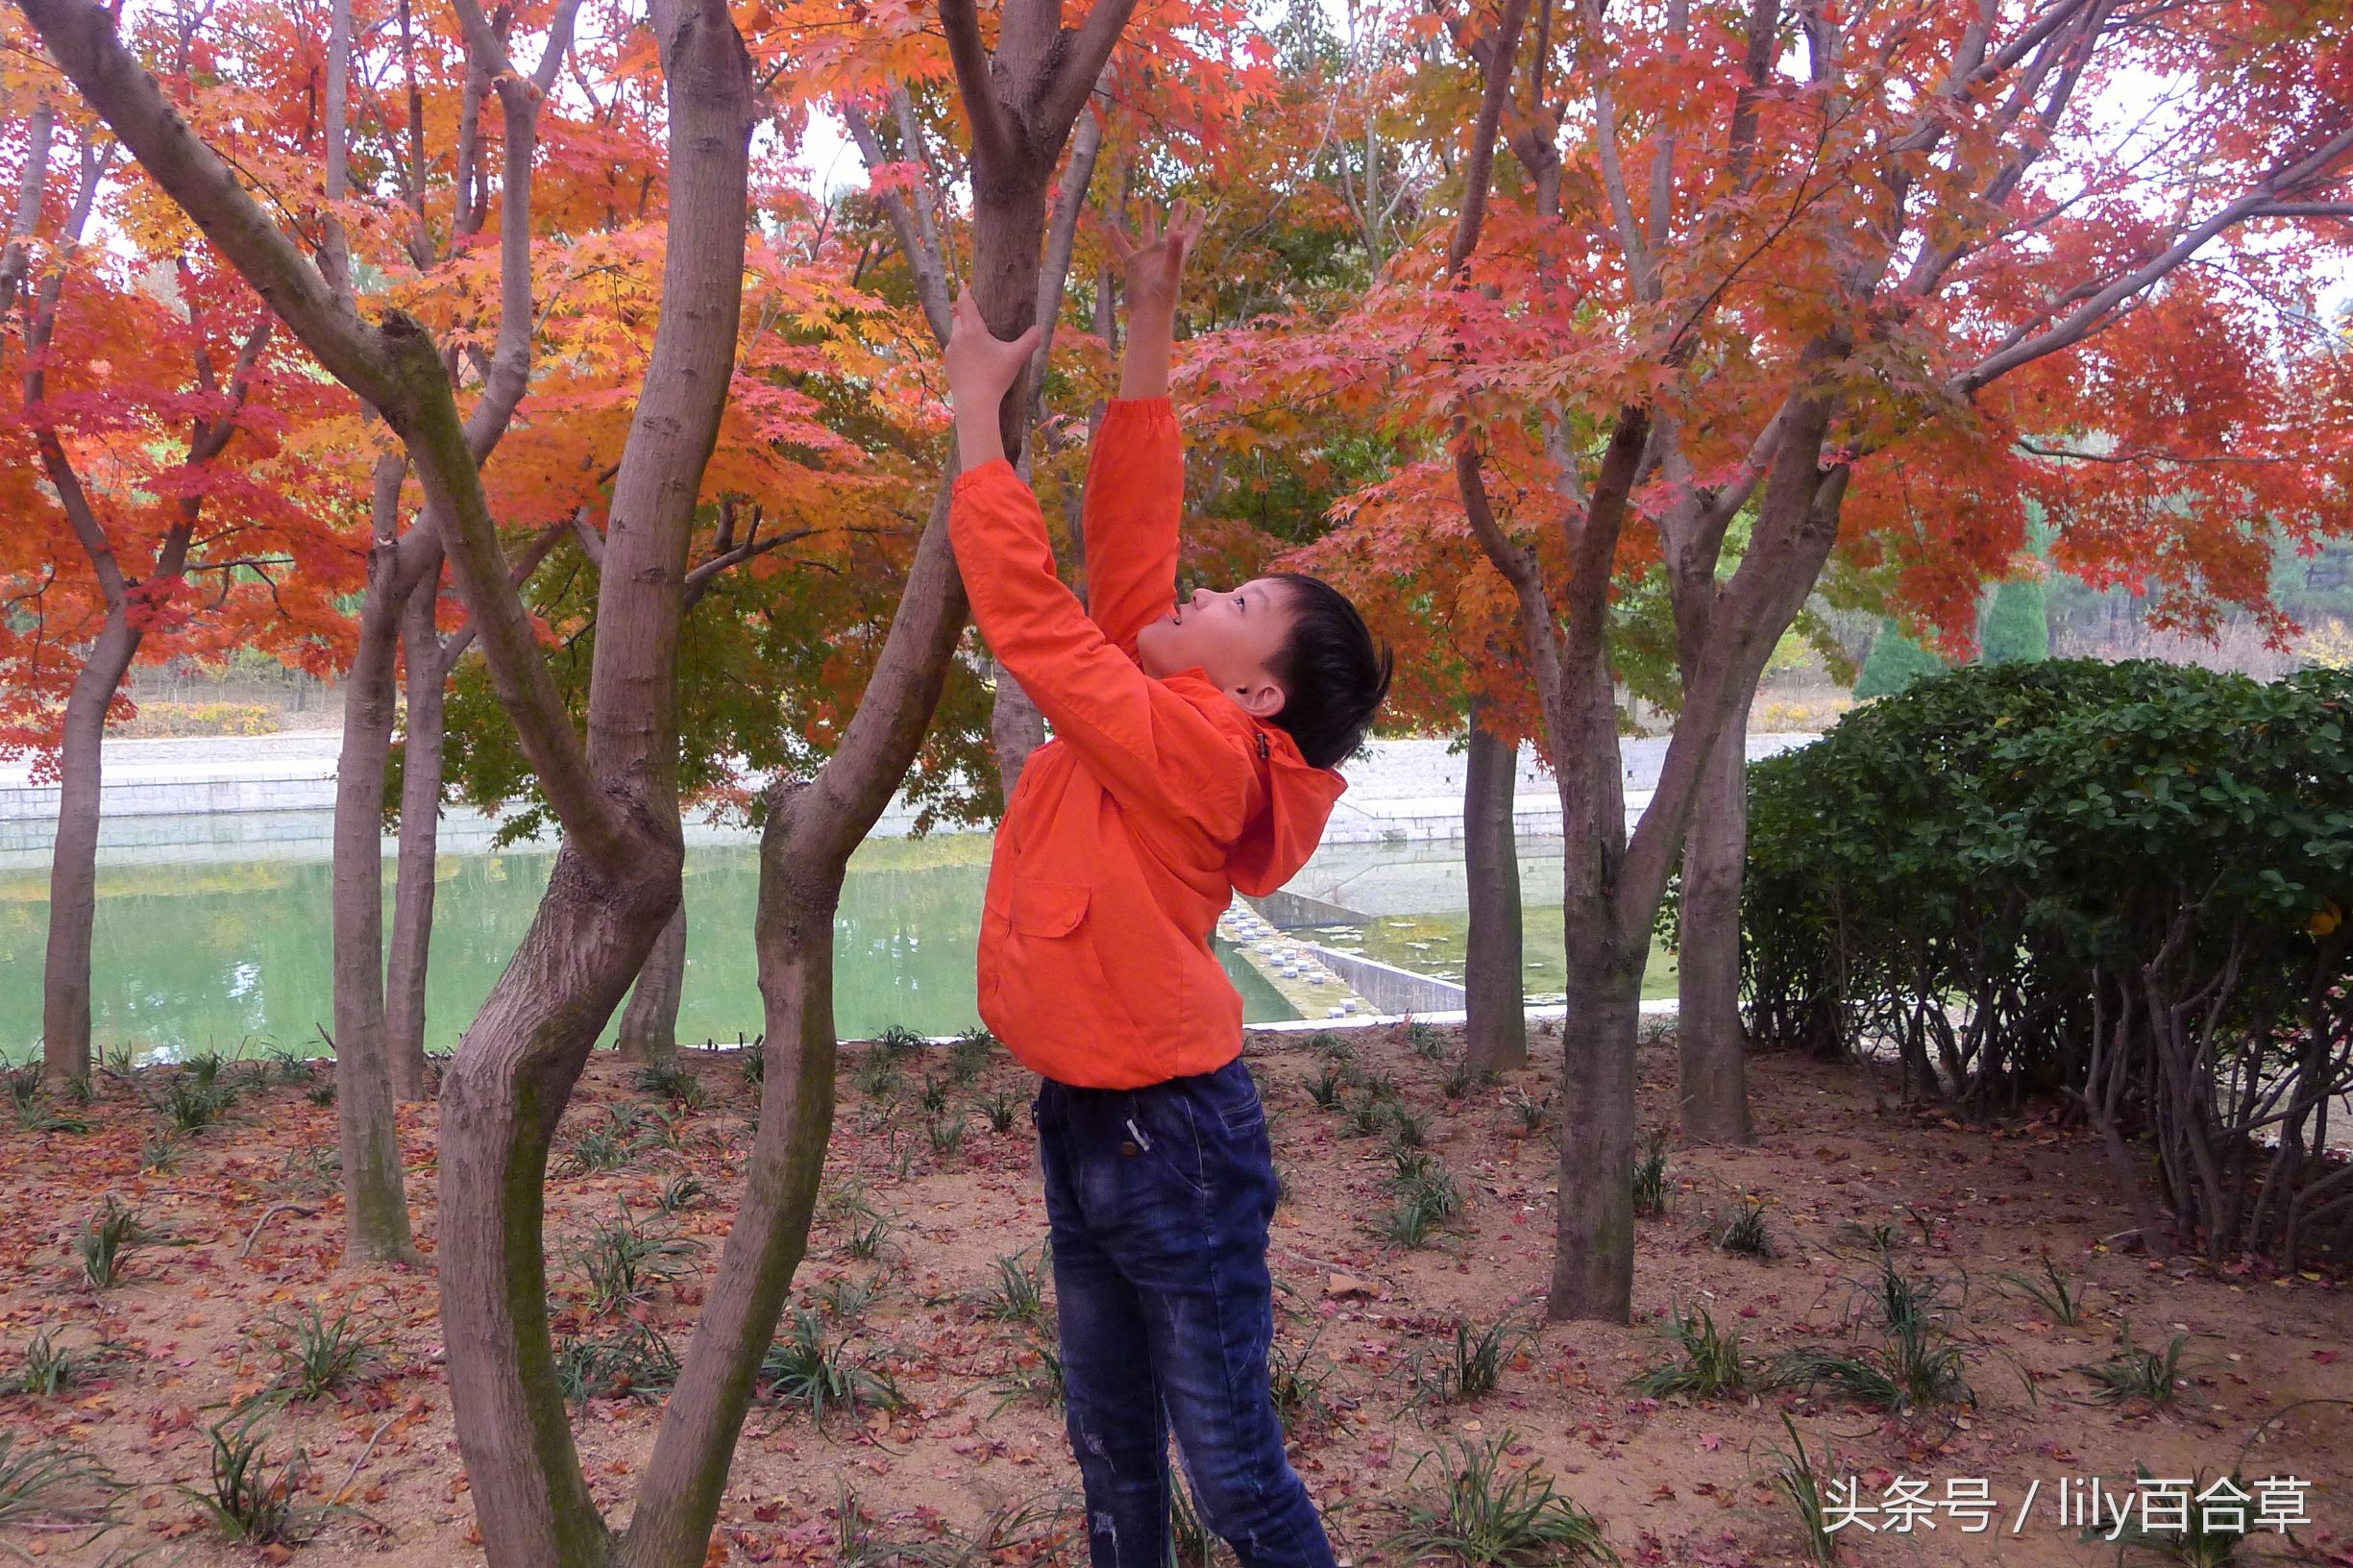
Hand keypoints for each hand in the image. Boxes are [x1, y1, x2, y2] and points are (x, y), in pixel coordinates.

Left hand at [945, 287, 1041, 422]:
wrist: (975, 403)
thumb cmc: (996, 377)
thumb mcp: (1016, 358)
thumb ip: (1030, 341)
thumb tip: (1040, 328)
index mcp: (972, 329)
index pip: (965, 302)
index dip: (966, 293)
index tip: (968, 288)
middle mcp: (958, 336)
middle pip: (959, 317)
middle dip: (966, 314)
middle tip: (979, 316)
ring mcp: (950, 351)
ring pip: (955, 334)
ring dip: (963, 333)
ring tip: (977, 340)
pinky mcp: (948, 364)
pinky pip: (954, 350)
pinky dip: (961, 349)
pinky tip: (972, 358)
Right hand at [1105, 199, 1204, 321]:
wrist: (1147, 311)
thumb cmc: (1163, 295)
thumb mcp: (1170, 271)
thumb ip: (1174, 251)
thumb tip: (1177, 232)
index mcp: (1177, 253)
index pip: (1190, 233)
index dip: (1196, 221)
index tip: (1202, 208)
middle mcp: (1164, 252)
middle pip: (1172, 227)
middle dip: (1177, 214)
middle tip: (1181, 198)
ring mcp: (1148, 257)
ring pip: (1148, 232)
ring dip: (1148, 216)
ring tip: (1147, 200)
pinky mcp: (1133, 264)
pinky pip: (1123, 246)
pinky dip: (1116, 237)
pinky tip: (1110, 225)